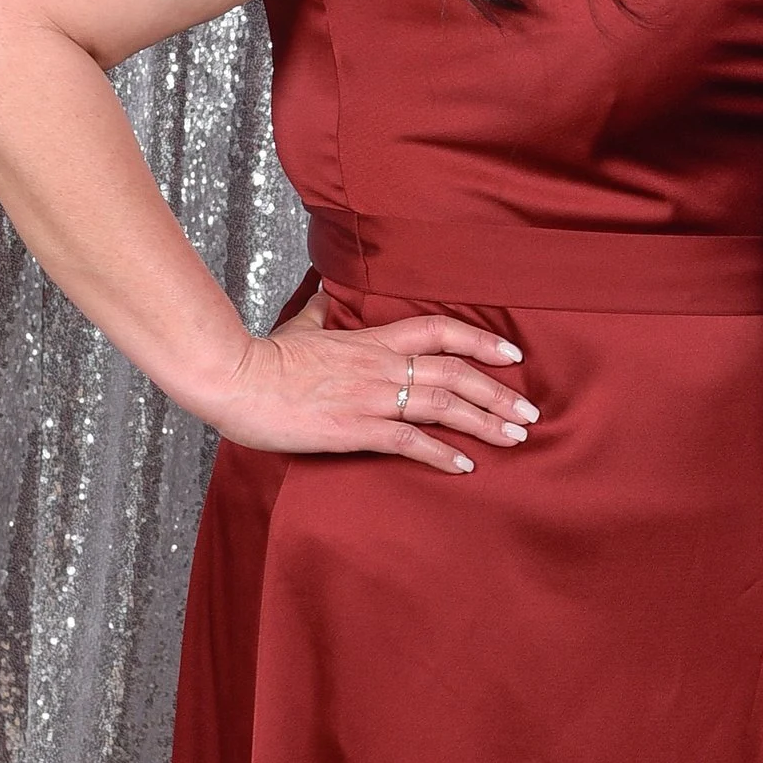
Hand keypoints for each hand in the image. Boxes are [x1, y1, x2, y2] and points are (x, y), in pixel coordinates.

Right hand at [211, 311, 538, 471]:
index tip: (513, 354)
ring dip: (485, 423)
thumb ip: (319, 314)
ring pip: (443, 405)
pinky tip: (465, 466)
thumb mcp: (298, 327)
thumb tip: (321, 296)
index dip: (481, 339)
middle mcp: (381, 365)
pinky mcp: (355, 428)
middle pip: (456, 371)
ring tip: (515, 438)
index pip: (439, 330)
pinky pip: (410, 441)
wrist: (232, 378)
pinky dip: (442, 454)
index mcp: (371, 340)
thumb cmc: (262, 358)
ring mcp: (370, 397)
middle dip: (499, 393)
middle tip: (530, 413)